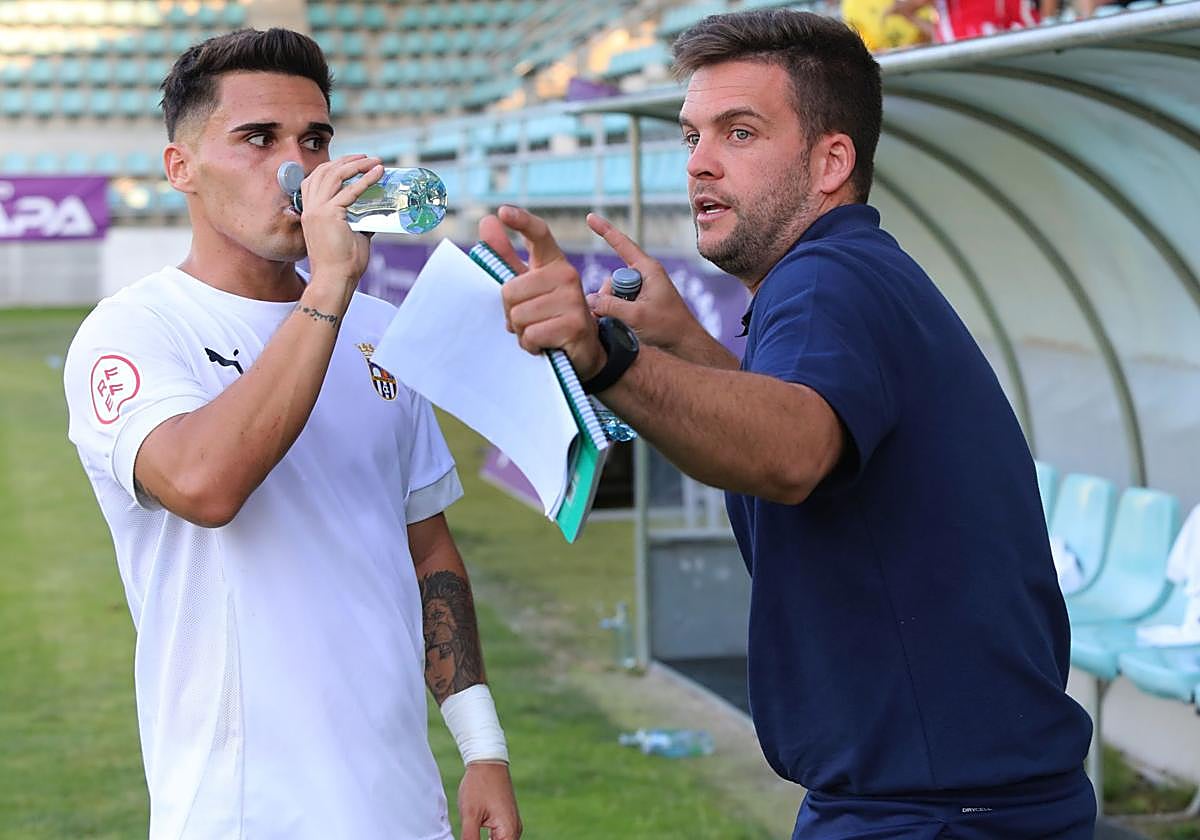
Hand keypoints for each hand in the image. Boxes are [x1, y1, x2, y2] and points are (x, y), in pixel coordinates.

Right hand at [299, 154, 380, 293]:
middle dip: (347, 160)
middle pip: (325, 172)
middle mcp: (310, 207)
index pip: (317, 179)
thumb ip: (360, 221)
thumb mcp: (352, 235)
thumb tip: (377, 212)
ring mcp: (317, 210)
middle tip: (366, 157)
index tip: (353, 163)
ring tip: (374, 161)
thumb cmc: (343, 263)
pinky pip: (349, 191)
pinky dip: (365, 180)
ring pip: (334, 175)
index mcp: (310, 211)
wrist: (334, 280)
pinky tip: (377, 173)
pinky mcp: (328, 215)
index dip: (335, 167)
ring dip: (356, 165)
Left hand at [458, 761, 520, 839]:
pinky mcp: (505, 820)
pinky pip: (499, 838)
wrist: (487, 760)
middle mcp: (514, 831)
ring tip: (471, 835)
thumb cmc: (479, 785)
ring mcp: (511, 825)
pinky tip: (475, 837)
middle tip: (470, 836)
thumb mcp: (470, 815)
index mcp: (509, 832)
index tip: (471, 839)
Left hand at [480, 205, 604, 380]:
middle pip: (509, 291)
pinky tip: (545, 345)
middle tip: (531, 320)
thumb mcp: (528, 287)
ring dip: (522, 332)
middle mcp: (567, 274)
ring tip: (540, 332)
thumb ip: (506, 256)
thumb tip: (486, 221)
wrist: (584, 350)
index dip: (521, 221)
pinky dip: (531, 345)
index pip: (538, 234)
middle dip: (511, 313)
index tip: (502, 212)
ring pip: (518, 316)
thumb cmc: (550, 316)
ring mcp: (573, 299)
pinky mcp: (574, 324)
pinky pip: (531, 335)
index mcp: (554, 263)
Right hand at [585, 213, 704, 353]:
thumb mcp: (636, 316)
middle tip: (622, 315)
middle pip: (613, 278)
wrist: (685, 344)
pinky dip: (616, 313)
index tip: (590, 217)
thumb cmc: (668, 328)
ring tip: (626, 323)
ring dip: (612, 307)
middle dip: (609, 295)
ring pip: (613, 293)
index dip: (604, 230)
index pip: (622, 244)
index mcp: (648, 270)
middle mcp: (644, 276)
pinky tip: (623, 325)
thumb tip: (589, 300)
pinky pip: (619, 302)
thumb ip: (610, 306)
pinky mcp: (640, 302)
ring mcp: (642, 290)